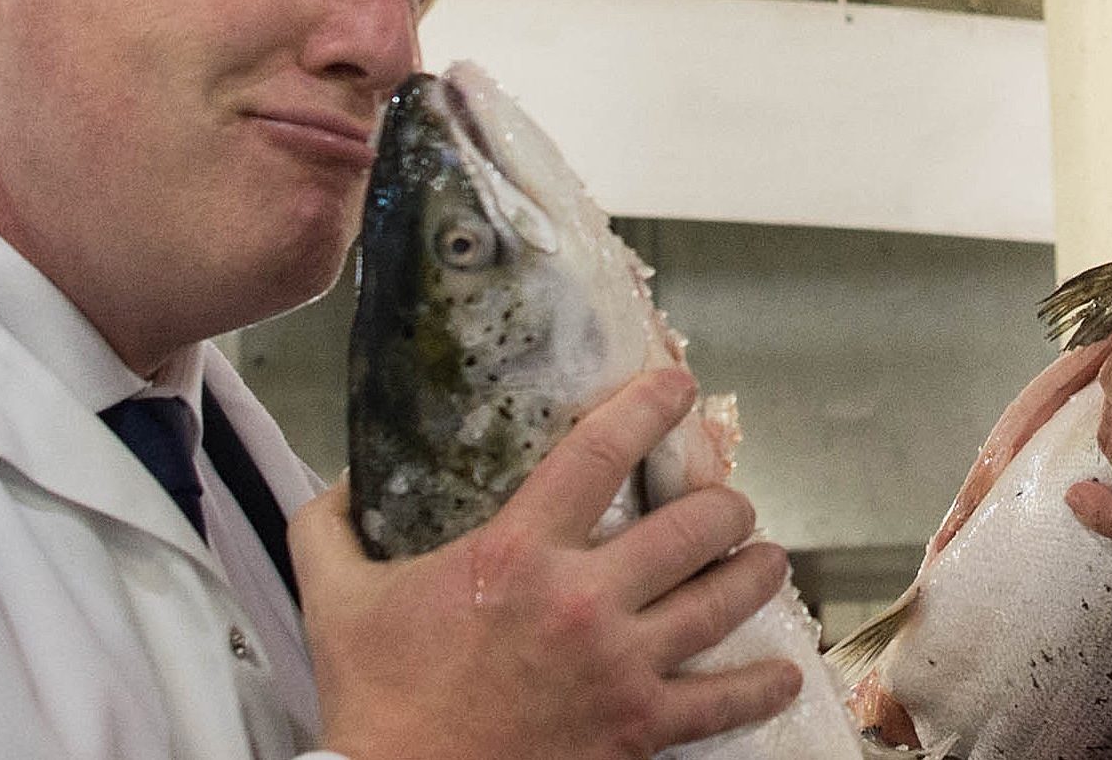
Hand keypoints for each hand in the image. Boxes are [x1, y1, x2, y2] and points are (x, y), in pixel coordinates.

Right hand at [289, 368, 800, 759]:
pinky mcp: (639, 730)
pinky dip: (763, 685)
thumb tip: (337, 480)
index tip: (678, 386)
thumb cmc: (375, 697)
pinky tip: (782, 673)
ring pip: (723, 603)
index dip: (648, 408)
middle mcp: (583, 599)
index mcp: (516, 552)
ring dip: (756, 572)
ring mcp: (620, 667)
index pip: (600, 453)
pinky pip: (724, 704)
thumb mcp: (332, 593)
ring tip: (766, 558)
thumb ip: (329, 523)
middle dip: (723, 504)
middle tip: (725, 502)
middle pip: (691, 526)